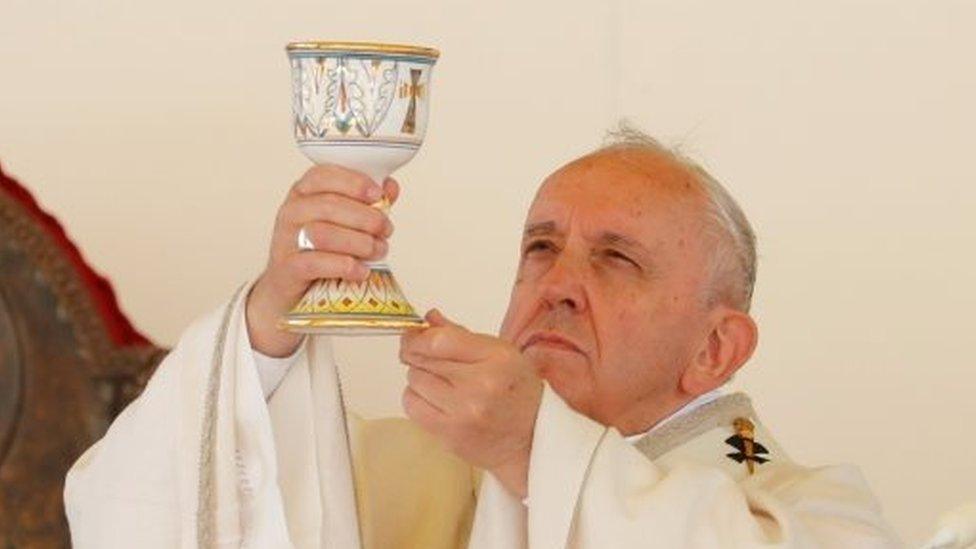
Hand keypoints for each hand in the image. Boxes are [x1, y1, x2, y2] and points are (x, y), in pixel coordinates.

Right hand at [246, 164, 397, 356]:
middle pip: (328, 205)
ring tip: (378, 251)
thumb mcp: (344, 221)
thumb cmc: (321, 249)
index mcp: (304, 193)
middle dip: (366, 217)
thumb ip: (367, 202)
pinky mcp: (288, 268)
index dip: (353, 182)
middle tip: (386, 230)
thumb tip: (390, 186)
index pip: (322, 175)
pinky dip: (344, 266)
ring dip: (359, 242)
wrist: (292, 288)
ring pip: (323, 233)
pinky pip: (316, 263)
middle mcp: (292, 212)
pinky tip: (361, 271)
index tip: (378, 194)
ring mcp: (286, 240)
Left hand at [399, 310, 542, 497]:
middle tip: (424, 357)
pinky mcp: (450, 434)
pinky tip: (433, 399)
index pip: (440, 341)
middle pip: (423, 359)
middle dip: (418, 355)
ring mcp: (464, 413)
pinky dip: (416, 399)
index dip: (418, 337)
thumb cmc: (518, 392)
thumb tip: (429, 320)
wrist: (532, 439)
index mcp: (497, 358)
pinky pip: (412, 406)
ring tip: (440, 382)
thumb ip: (461, 335)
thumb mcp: (501, 353)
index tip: (413, 336)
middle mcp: (480, 385)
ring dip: (420, 378)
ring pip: (414, 381)